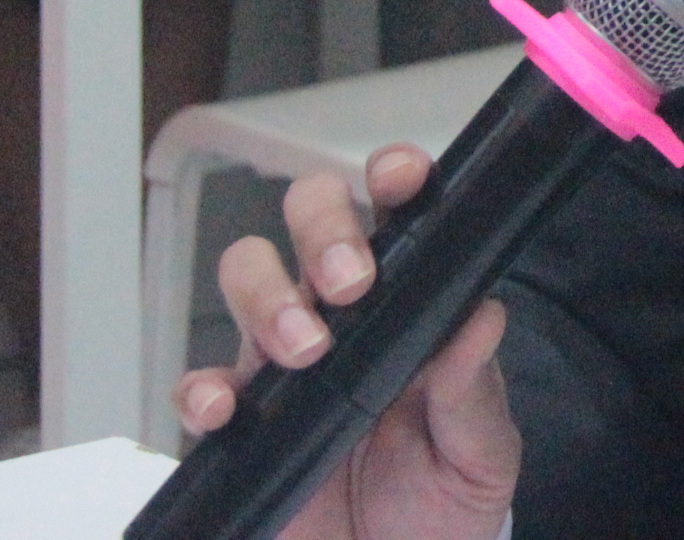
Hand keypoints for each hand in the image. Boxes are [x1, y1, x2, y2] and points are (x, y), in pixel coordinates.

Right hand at [176, 148, 520, 539]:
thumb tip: (483, 316)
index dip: (393, 177)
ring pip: (249, 275)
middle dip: (323, 228)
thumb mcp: (481, 455)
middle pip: (309, 217)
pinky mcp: (241, 424)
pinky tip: (227, 408)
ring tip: (305, 348)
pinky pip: (201, 385)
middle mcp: (342, 314)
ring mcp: (283, 362)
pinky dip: (203, 388)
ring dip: (267, 295)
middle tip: (350, 284)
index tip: (400, 180)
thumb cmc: (443, 507)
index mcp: (409, 303)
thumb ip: (476, 391)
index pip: (398, 213)